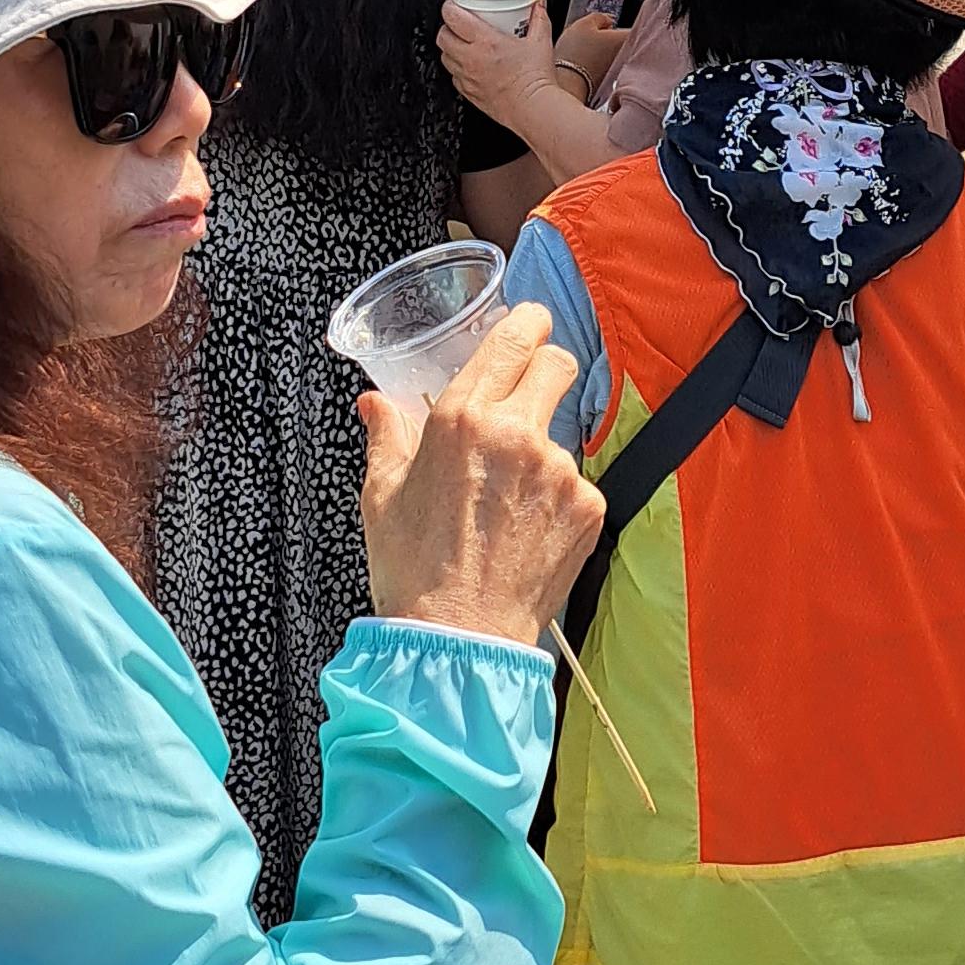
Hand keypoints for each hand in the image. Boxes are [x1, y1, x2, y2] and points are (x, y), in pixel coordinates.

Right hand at [358, 302, 603, 647]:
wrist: (459, 641)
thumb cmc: (413, 571)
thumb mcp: (381, 495)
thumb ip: (386, 436)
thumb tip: (376, 404)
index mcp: (464, 419)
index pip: (516, 337)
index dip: (527, 323)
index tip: (527, 325)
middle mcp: (519, 435)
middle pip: (559, 363)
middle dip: (544, 369)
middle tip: (522, 397)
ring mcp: (560, 473)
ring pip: (564, 431)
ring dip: (541, 448)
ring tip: (506, 498)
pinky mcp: (588, 510)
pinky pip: (577, 483)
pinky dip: (557, 496)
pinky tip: (525, 528)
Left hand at [436, 0, 563, 128]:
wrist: (533, 108)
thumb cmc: (535, 79)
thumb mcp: (540, 42)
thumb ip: (539, 19)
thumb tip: (538, 6)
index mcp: (485, 41)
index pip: (453, 17)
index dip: (449, 7)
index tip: (455, 5)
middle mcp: (470, 59)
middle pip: (443, 36)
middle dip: (448, 27)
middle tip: (460, 24)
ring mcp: (467, 77)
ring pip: (445, 57)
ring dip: (450, 48)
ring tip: (464, 44)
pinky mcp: (468, 92)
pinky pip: (454, 77)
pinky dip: (458, 69)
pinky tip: (470, 66)